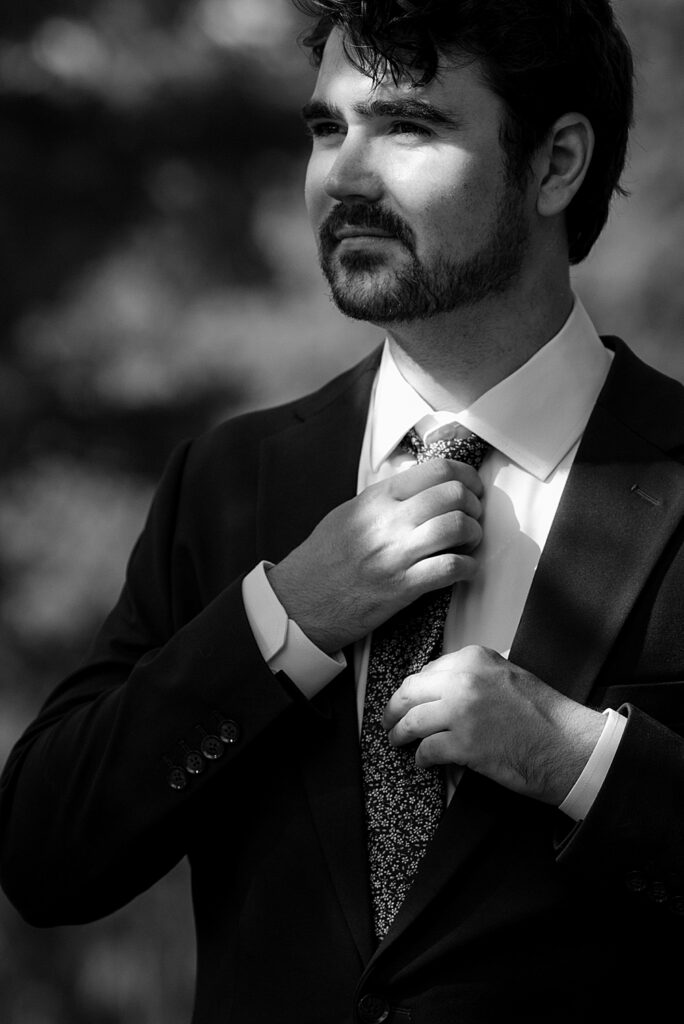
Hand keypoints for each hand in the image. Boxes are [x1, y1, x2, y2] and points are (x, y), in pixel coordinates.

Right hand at [268, 459, 482, 652]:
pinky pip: (450, 569)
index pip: (437, 470)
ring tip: (469, 543)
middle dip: (474, 506)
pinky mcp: (402, 587)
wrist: (299, 601)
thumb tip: (417, 483)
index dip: (466, 477)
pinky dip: (467, 567)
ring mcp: (396, 554)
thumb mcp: (348, 513)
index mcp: (377, 499)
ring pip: (457, 527)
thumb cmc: (322, 559)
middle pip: (454, 496)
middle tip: (472, 518)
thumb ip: (383, 498)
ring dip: (474, 535)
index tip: (471, 488)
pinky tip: (463, 569)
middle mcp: (388, 521)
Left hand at [384, 645, 605, 805]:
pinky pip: (426, 750)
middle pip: (410, 692)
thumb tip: (446, 682)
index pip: (427, 671)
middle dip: (394, 708)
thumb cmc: (545, 714)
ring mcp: (462, 712)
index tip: (409, 701)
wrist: (567, 744)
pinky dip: (421, 758)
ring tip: (397, 741)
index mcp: (474, 659)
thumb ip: (477, 673)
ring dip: (399, 734)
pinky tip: (423, 761)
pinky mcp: (463, 745)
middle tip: (389, 721)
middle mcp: (463, 680)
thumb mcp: (510, 673)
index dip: (415, 690)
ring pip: (411, 721)